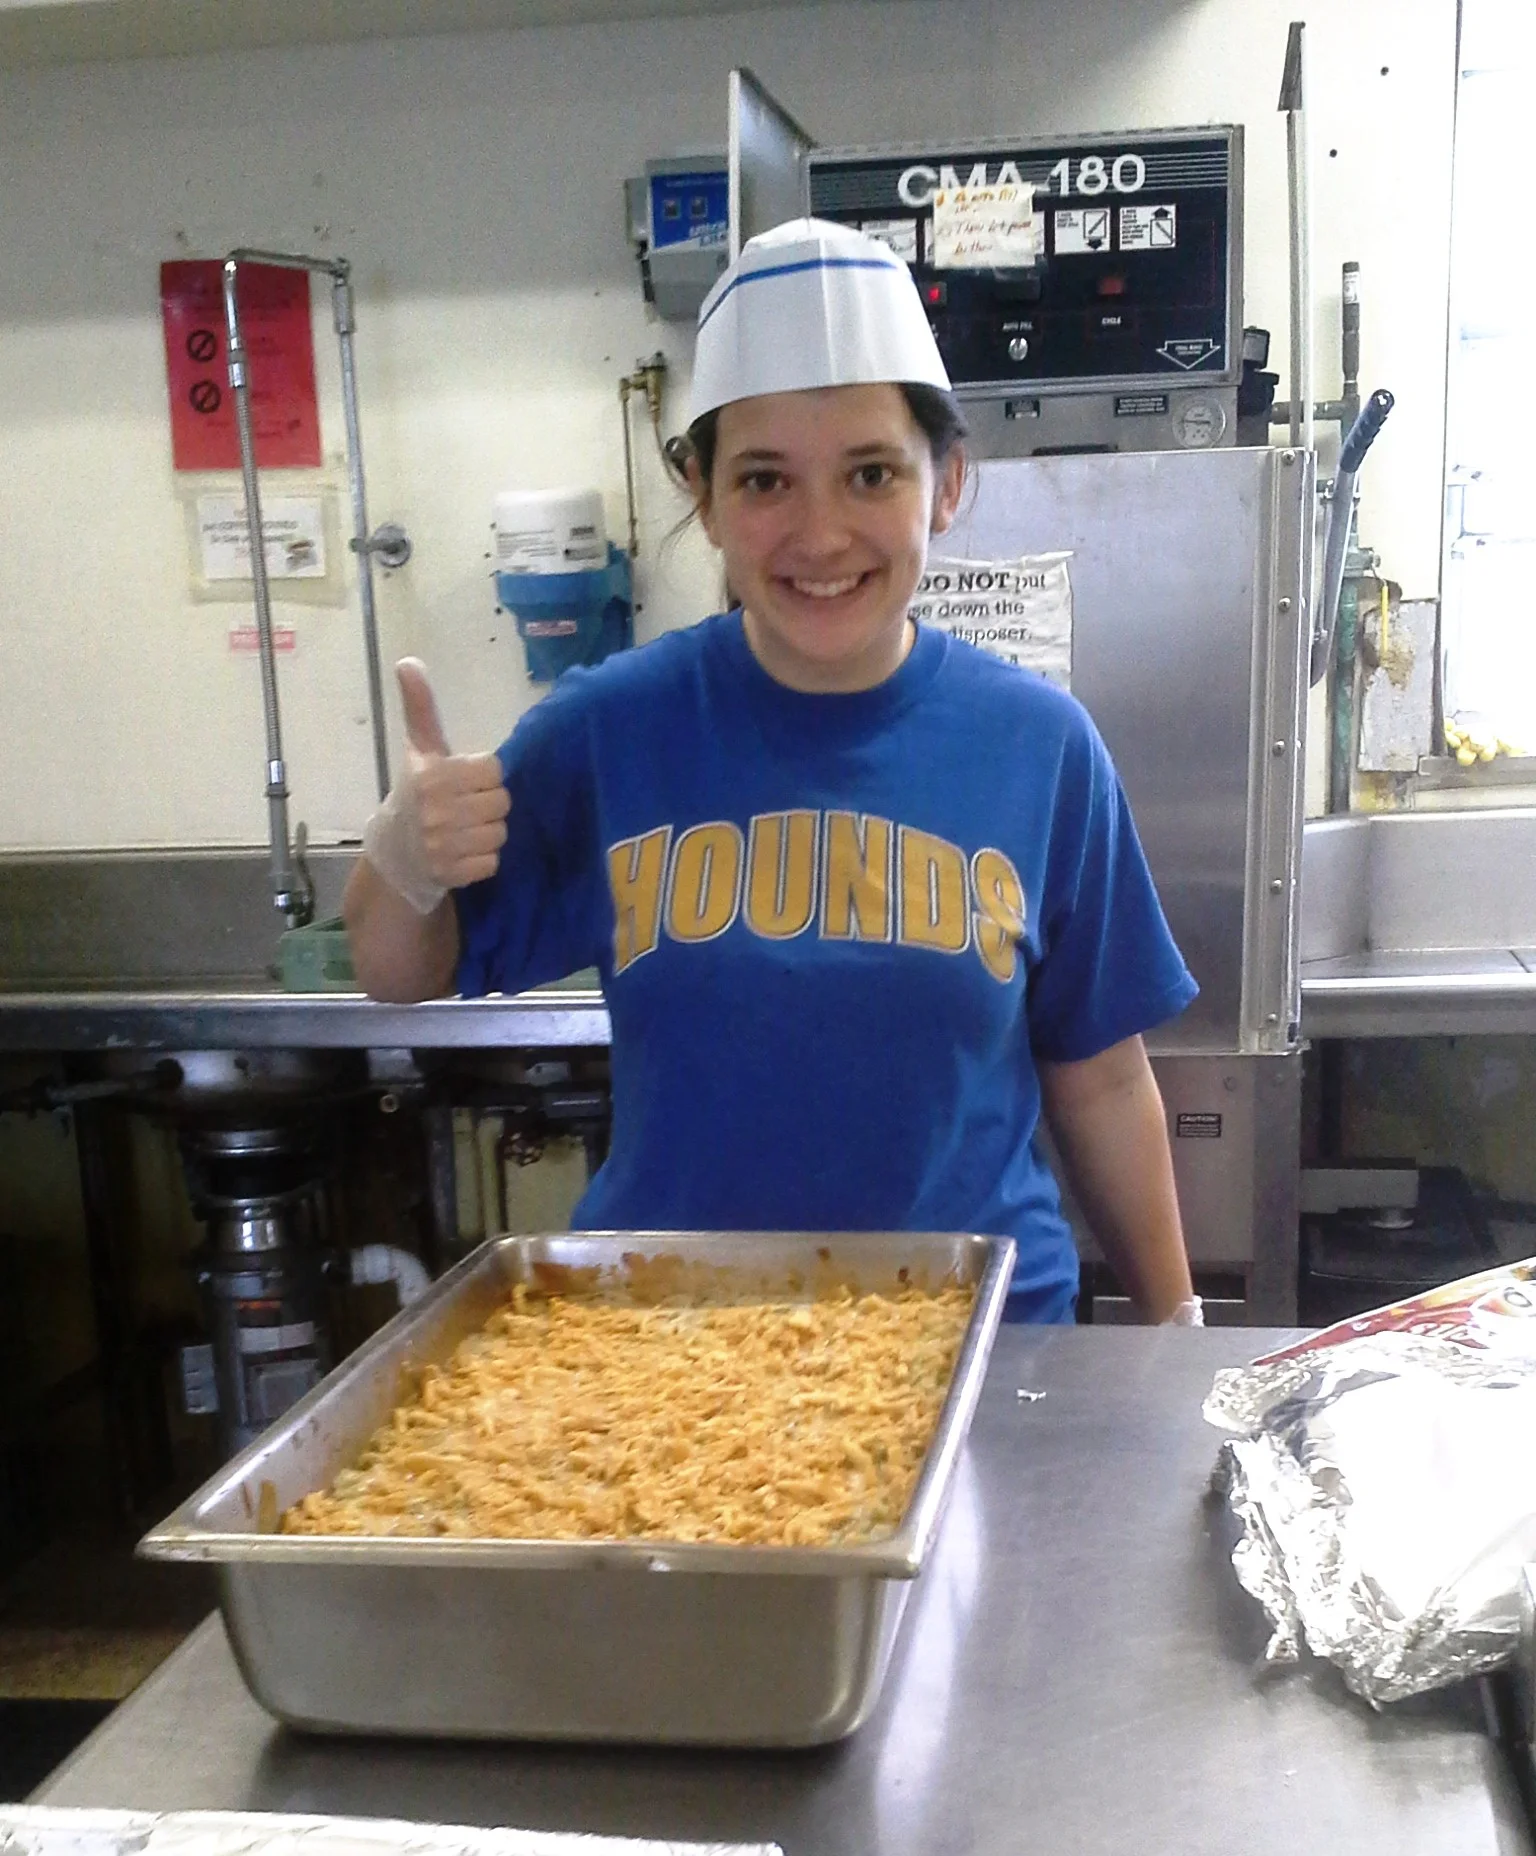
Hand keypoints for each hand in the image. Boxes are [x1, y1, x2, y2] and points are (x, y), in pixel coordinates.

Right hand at [361, 659, 510, 912]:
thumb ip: (421, 709)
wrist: (394, 852)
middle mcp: (436, 809)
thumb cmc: (415, 794)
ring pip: (500, 833)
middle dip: (488, 806)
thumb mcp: (419, 751)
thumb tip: (408, 661)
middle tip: (467, 809)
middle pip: (502, 802)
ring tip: (465, 832)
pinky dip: (483, 861)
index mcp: (432, 775)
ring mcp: (443, 844)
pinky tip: (463, 854)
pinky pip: (492, 862)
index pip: (494, 770)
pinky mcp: (451, 873)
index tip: (466, 782)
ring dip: (488, 834)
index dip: (485, 777)